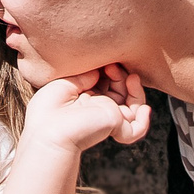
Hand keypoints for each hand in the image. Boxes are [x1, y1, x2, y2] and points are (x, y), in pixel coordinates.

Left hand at [23, 63, 151, 156]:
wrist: (49, 131)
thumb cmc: (48, 109)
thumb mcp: (65, 82)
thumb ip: (86, 74)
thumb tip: (102, 69)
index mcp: (84, 98)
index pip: (105, 83)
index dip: (109, 71)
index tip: (105, 61)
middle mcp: (97, 109)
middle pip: (120, 91)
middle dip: (122, 76)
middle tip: (112, 67)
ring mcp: (107, 119)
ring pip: (132, 107)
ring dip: (135, 90)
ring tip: (129, 78)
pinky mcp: (115, 127)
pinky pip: (136, 130)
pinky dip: (144, 121)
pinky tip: (145, 109)